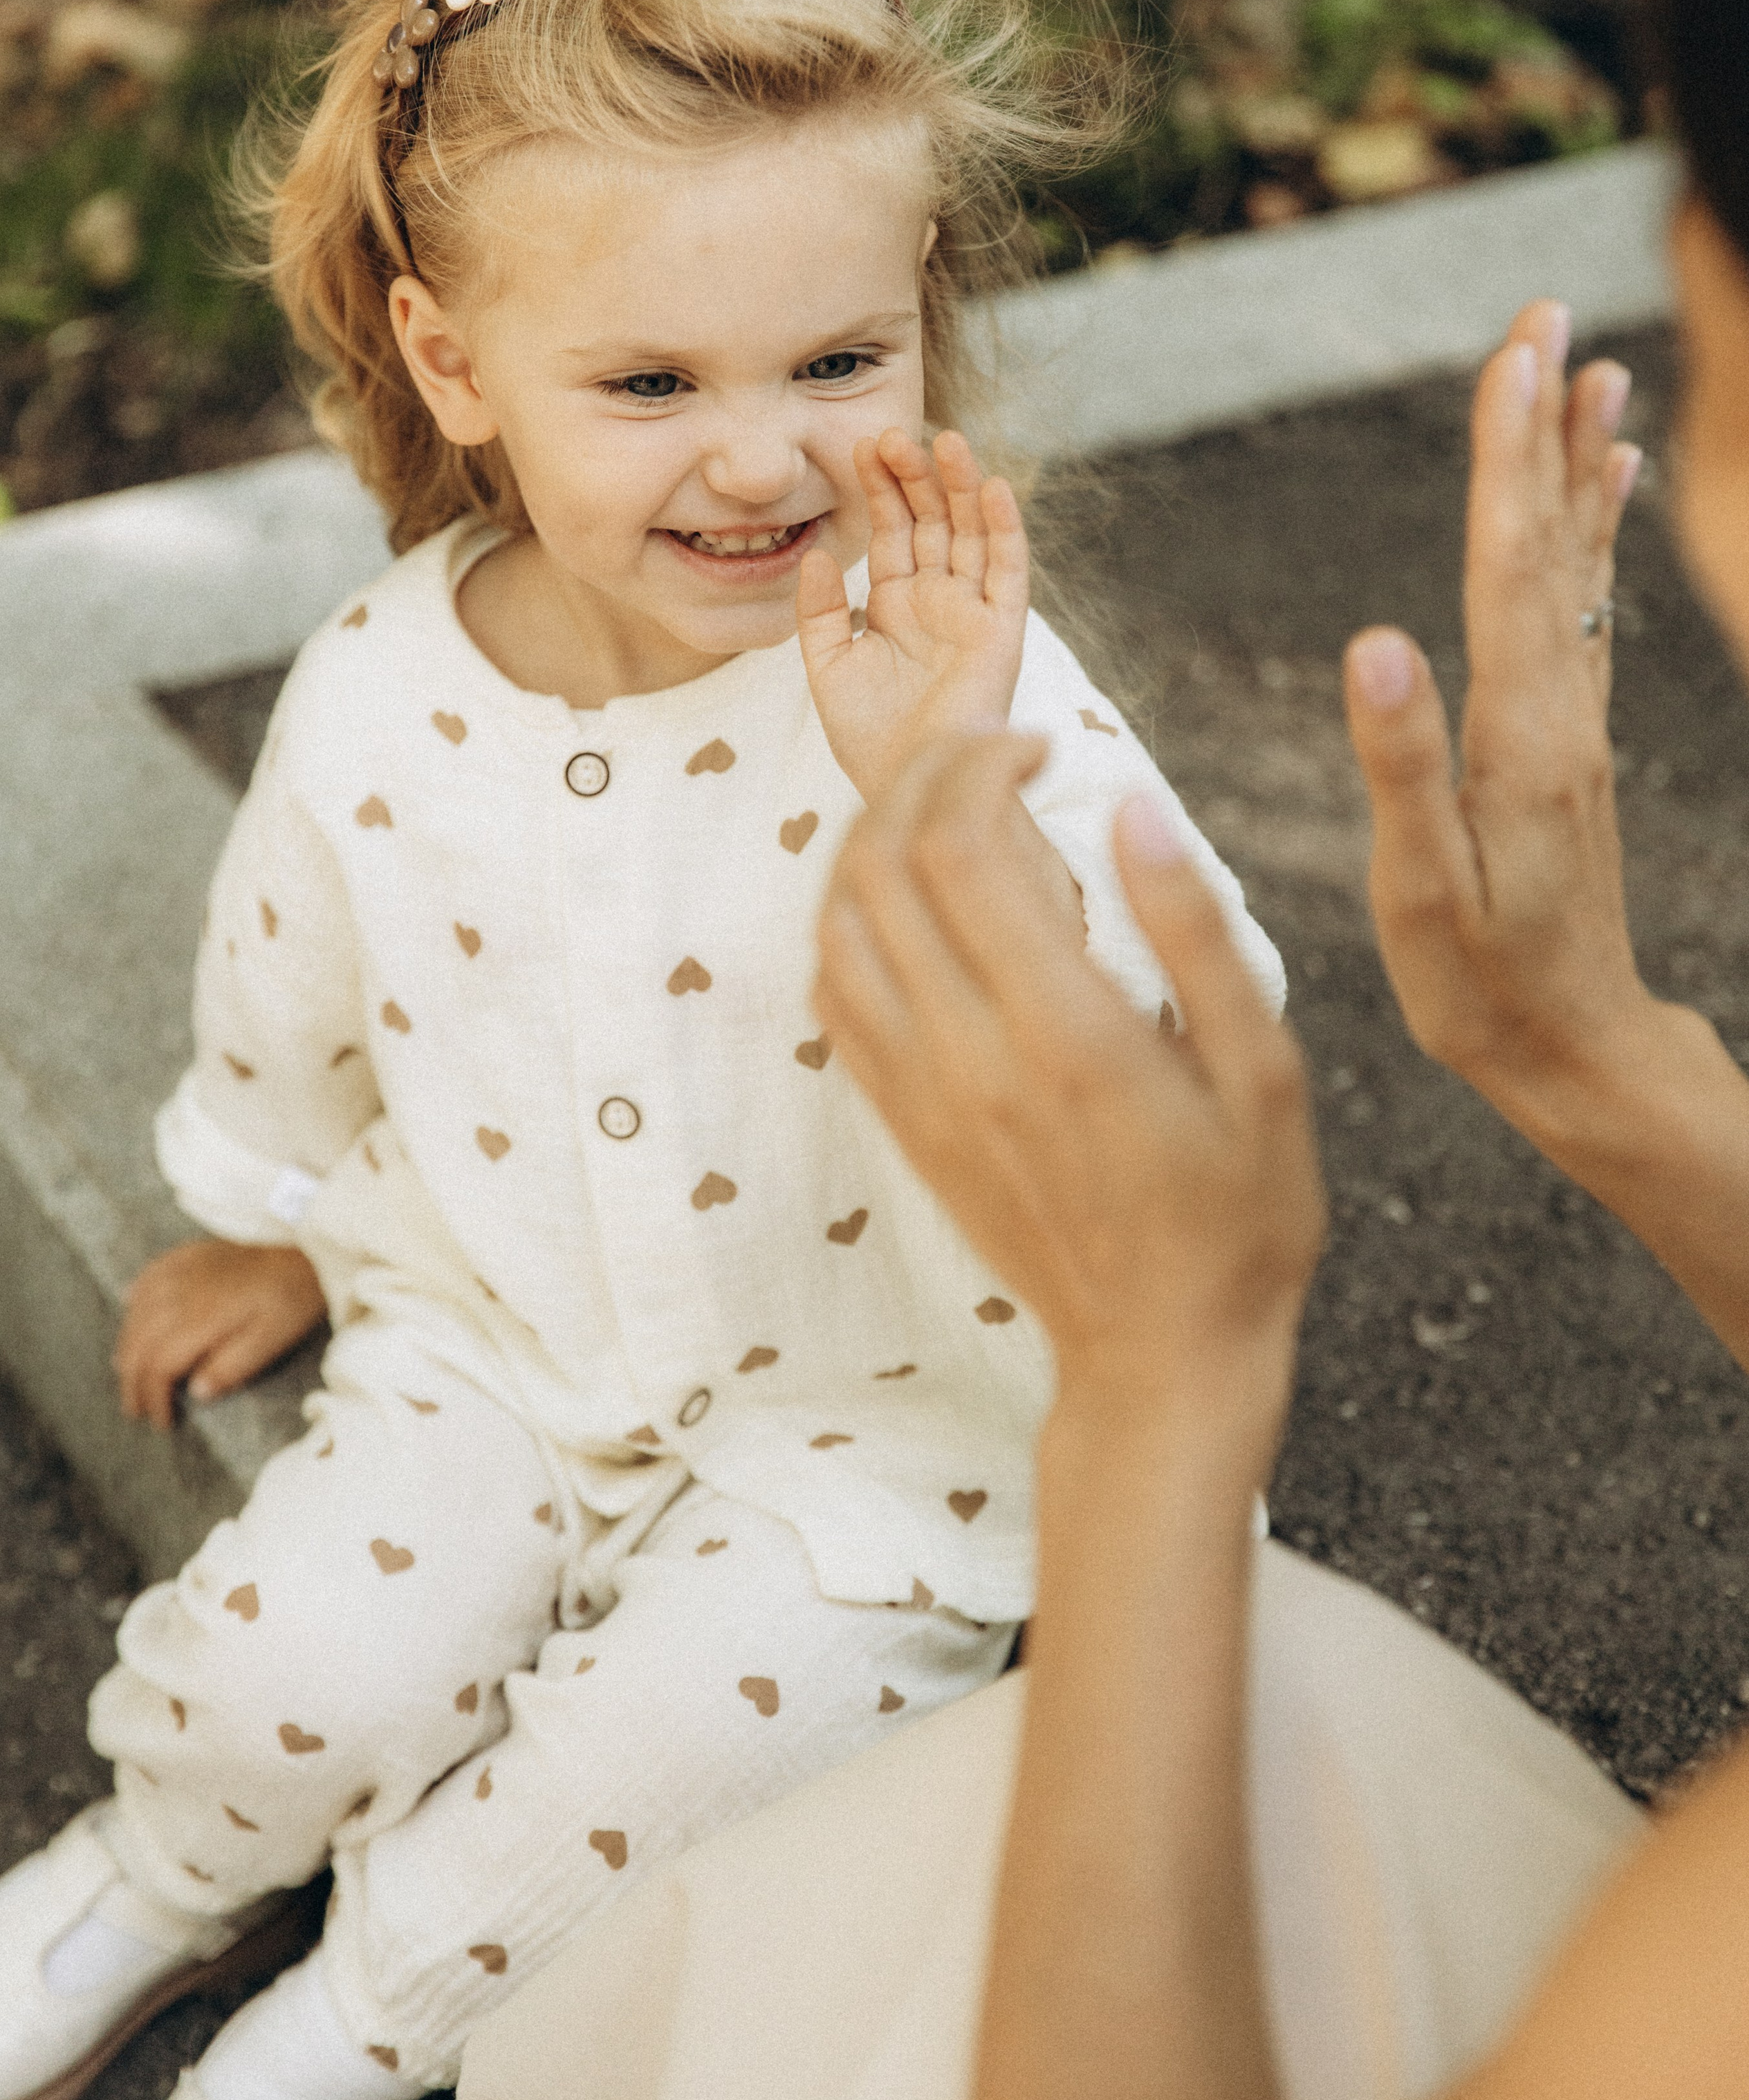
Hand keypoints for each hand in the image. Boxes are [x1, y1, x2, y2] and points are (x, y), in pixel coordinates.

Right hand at [114, 1239, 325, 1429]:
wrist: (306, 1249)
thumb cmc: (291, 1297)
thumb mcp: (272, 1339)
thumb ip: (233, 1367)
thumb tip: (197, 1393)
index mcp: (200, 1318)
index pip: (158, 1366)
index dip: (154, 1399)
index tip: (163, 1423)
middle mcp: (179, 1293)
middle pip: (137, 1345)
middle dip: (132, 1383)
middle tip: (137, 1410)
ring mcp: (179, 1271)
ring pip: (134, 1315)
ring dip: (127, 1348)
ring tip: (129, 1375)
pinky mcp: (184, 1256)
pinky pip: (145, 1279)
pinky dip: (133, 1303)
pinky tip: (131, 1312)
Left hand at [797, 427, 1027, 804]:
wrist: (905, 787)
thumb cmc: (867, 737)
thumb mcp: (829, 666)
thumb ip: (820, 611)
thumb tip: (817, 553)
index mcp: (897, 605)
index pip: (894, 532)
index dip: (881, 490)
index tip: (862, 447)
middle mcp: (939, 601)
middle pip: (933, 523)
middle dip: (916, 478)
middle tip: (894, 434)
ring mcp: (973, 613)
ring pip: (970, 535)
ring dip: (960, 488)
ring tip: (944, 441)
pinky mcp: (1003, 632)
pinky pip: (1008, 572)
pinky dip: (1004, 530)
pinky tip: (992, 488)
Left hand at [814, 734, 1324, 1415]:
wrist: (1160, 1354)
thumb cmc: (1238, 1215)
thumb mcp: (1265, 1072)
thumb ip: (1195, 932)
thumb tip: (1136, 807)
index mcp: (1065, 1033)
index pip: (961, 845)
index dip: (981, 761)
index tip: (1036, 745)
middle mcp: (969, 1058)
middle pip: (881, 863)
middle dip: (919, 772)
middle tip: (981, 749)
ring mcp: (922, 1094)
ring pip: (838, 923)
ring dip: (874, 836)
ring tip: (941, 803)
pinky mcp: (902, 1122)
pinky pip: (834, 993)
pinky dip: (850, 918)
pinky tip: (909, 896)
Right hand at [1343, 298, 1645, 1121]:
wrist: (1580, 1050)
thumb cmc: (1484, 985)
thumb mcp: (1422, 891)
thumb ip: (1403, 764)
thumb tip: (1375, 637)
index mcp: (1517, 734)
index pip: (1509, 567)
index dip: (1505, 457)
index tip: (1513, 352)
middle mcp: (1561, 710)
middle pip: (1550, 542)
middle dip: (1542, 425)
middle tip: (1548, 315)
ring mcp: (1574, 722)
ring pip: (1577, 566)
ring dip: (1579, 465)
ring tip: (1595, 371)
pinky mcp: (1571, 743)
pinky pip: (1585, 611)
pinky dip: (1593, 538)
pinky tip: (1603, 494)